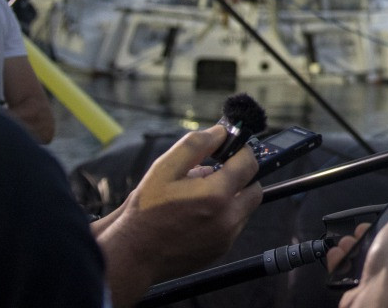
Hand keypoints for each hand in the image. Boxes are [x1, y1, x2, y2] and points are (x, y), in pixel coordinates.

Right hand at [95, 124, 261, 306]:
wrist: (133, 254)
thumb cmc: (146, 209)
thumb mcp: (165, 168)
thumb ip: (196, 145)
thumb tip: (221, 132)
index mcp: (216, 195)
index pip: (249, 163)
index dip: (241, 151)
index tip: (228, 148)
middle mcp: (228, 218)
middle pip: (254, 188)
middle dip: (241, 176)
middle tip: (218, 172)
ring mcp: (226, 237)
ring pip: (245, 208)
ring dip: (233, 196)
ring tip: (202, 195)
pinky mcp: (221, 250)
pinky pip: (234, 226)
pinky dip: (225, 215)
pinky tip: (199, 213)